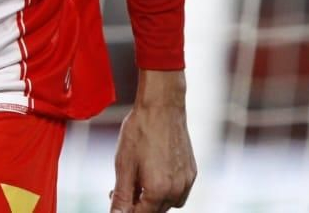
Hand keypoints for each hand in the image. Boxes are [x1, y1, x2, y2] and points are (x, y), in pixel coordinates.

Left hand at [110, 69, 195, 212]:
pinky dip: (166, 190)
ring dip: (153, 199)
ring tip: (139, 179)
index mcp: (158, 191)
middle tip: (122, 187)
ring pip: (168, 203)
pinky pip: (179, 191)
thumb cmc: (141, 131)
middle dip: (138, 203)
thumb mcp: (124, 165)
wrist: (162, 106)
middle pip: (155, 211)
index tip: (116, 198)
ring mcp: (187, 181)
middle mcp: (177, 190)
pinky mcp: (192, 171)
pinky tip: (155, 174)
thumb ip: (121, 196)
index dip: (126, 209)